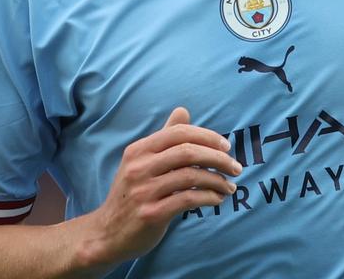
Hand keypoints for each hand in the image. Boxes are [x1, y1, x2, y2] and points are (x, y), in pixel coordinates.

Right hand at [80, 107, 241, 266]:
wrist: (108, 233)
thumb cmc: (131, 194)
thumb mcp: (141, 162)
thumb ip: (164, 138)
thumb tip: (183, 111)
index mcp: (138, 150)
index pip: (178, 133)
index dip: (207, 136)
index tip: (226, 146)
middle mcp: (139, 167)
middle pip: (188, 152)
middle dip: (218, 158)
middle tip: (236, 167)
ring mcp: (144, 191)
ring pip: (191, 176)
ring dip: (217, 180)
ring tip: (229, 186)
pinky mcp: (151, 214)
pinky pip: (188, 200)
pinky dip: (208, 197)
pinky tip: (217, 199)